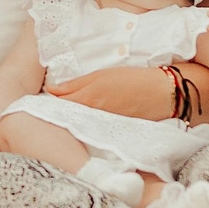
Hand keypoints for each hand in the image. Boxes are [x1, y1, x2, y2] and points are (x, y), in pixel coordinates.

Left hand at [44, 64, 173, 120]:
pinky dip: (86, 122)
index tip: (45, 92)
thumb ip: (75, 84)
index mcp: (86, 100)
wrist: (162, 94)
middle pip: (66, 114)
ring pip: (78, 121)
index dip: (49, 98)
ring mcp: (101, 127)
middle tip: (53, 100)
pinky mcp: (111, 131)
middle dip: (57, 108)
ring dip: (71, 115)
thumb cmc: (132, 80)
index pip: (57, 103)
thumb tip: (51, 90)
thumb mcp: (101, 76)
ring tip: (68, 107)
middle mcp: (90, 117)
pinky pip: (92, 127)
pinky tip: (86, 117)